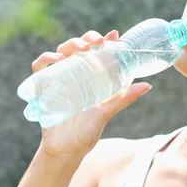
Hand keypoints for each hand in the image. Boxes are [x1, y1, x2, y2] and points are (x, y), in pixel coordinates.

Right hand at [30, 30, 151, 156]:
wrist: (65, 150)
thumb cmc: (86, 132)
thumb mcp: (106, 112)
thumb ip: (124, 99)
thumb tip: (148, 86)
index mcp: (90, 76)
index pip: (97, 51)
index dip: (105, 40)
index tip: (114, 35)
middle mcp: (74, 73)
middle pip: (78, 46)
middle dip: (87, 38)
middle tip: (97, 42)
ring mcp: (57, 78)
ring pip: (61, 51)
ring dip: (70, 44)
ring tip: (82, 48)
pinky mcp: (42, 86)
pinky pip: (39, 66)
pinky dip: (46, 58)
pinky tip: (56, 59)